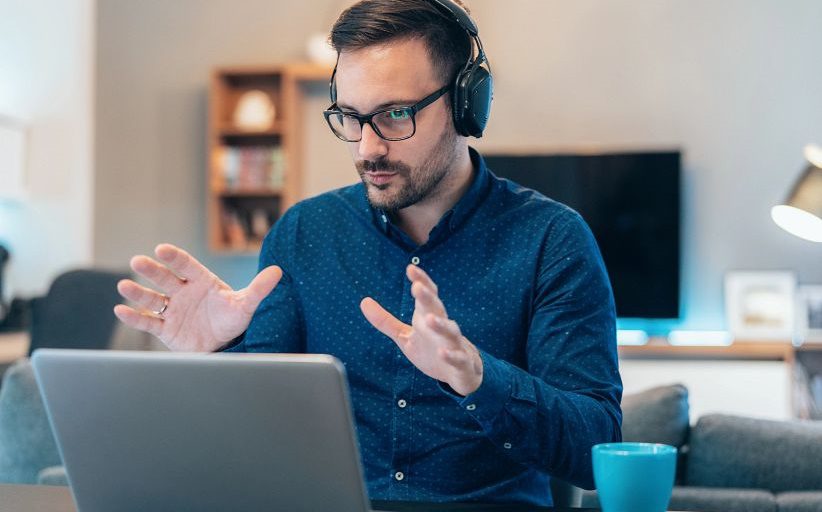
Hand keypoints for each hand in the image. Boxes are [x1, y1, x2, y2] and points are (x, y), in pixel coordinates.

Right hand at [114, 243, 281, 351]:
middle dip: (152, 271)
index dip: (175, 258)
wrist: (225, 346)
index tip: (161, 249)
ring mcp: (173, 310)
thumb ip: (259, 288)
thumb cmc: (234, 320)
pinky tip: (121, 310)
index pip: (186, 266)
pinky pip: (148, 322)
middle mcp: (183, 292)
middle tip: (137, 261)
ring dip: (138, 292)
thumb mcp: (246, 305)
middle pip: (165, 279)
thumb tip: (278, 271)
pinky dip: (134, 317)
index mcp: (202, 282)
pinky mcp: (166, 329)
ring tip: (124, 285)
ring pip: (152, 299)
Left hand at [360, 264, 482, 395]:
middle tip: (417, 287)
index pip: (427, 296)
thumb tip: (363, 301)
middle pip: (437, 309)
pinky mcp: (461, 364)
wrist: (460, 372)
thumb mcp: (405, 335)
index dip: (421, 281)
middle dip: (428, 298)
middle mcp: (443, 327)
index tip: (410, 269)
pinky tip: (443, 352)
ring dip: (440, 325)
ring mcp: (454, 344)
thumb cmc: (431, 349)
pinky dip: (451, 355)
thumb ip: (386, 321)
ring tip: (429, 319)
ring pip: (450, 331)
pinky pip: (457, 358)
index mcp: (429, 317)